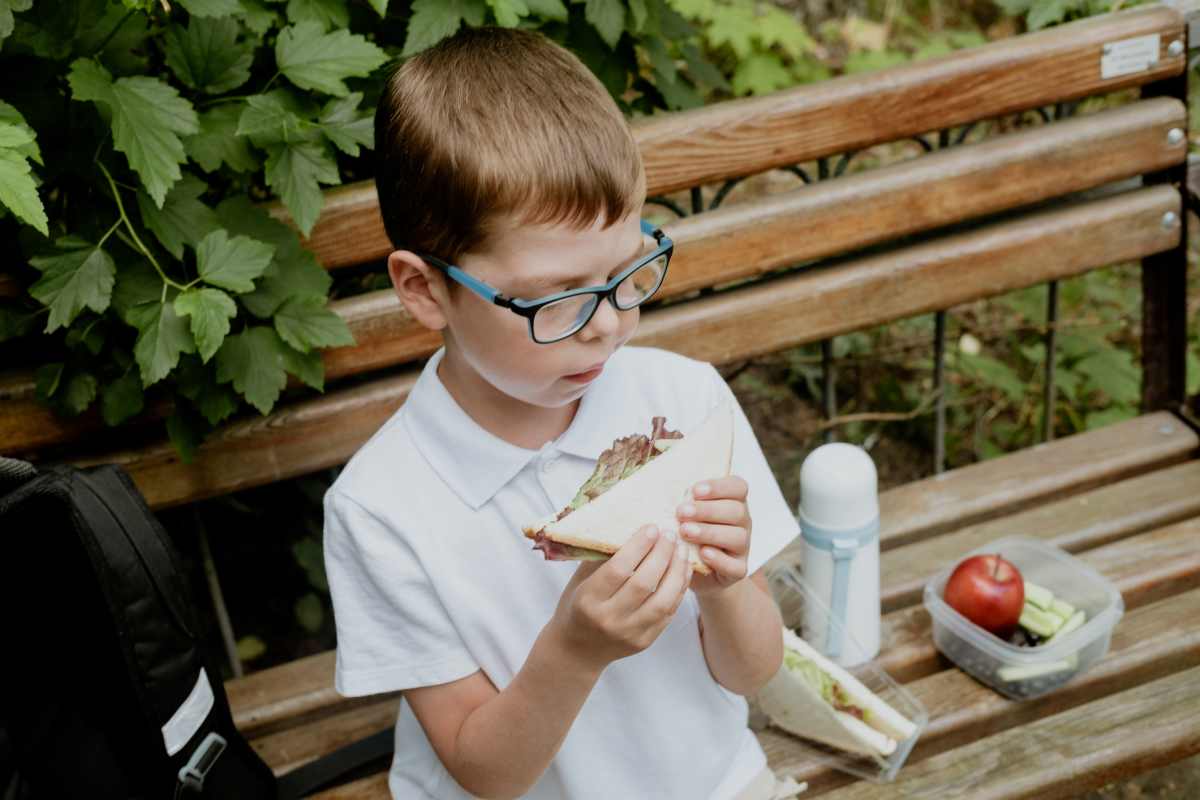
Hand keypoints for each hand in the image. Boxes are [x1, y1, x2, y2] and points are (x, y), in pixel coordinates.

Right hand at [547, 524, 692, 670]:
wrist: (575, 650)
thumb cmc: (576, 605)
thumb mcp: (580, 579)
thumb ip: (603, 555)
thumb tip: (629, 522)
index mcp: (587, 600)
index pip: (618, 570)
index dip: (638, 546)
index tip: (652, 527)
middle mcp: (608, 620)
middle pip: (644, 584)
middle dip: (661, 555)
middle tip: (670, 534)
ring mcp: (629, 634)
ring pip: (663, 601)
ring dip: (677, 572)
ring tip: (681, 550)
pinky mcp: (644, 642)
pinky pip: (668, 613)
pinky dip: (679, 589)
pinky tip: (682, 571)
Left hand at [676, 476, 750, 595]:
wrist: (696, 570)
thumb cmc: (689, 533)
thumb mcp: (686, 514)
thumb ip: (683, 501)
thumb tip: (662, 489)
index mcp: (733, 502)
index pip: (738, 487)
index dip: (719, 487)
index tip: (695, 490)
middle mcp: (742, 522)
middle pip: (736, 511)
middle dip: (707, 510)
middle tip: (681, 512)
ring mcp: (743, 547)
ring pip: (737, 537)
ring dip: (710, 532)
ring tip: (685, 531)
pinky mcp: (739, 569)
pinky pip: (736, 565)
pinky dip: (719, 559)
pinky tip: (703, 553)